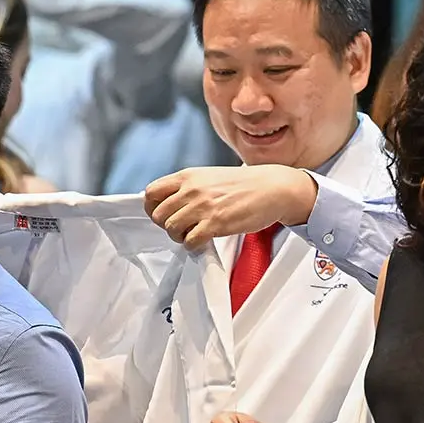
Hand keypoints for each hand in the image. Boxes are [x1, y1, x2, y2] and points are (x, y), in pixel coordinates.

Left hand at [145, 166, 317, 250]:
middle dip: (167, 226)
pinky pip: (190, 241)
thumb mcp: (210, 177)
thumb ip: (189, 188)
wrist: (272, 188)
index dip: (154, 208)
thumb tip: (171, 204)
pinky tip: (205, 241)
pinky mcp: (216, 223)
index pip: (151, 193)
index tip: (165, 215)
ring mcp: (203, 206)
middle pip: (158, 215)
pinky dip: (194, 246)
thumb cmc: (244, 185)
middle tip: (183, 228)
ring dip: (181, 237)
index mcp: (188, 176)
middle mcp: (192, 190)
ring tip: (195, 234)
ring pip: (171, 229)